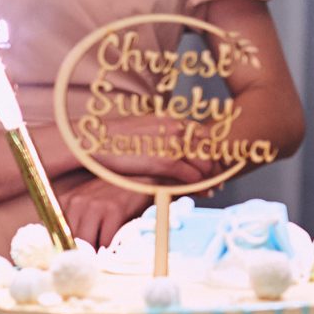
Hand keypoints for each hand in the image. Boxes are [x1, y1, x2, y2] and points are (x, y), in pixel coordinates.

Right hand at [36, 117, 211, 187]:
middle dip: (215, 165)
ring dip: (209, 178)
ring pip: (204, 164)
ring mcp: (173, 144)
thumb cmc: (114, 139)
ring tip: (211, 189)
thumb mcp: (143, 130)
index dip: (210, 151)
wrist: (94, 142)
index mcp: (171, 120)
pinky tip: (201, 193)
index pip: (203, 135)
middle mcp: (176, 129)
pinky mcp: (167, 161)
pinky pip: (192, 177)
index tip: (213, 163)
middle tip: (218, 179)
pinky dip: (199, 187)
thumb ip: (161, 136)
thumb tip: (172, 147)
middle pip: (208, 149)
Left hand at [57, 174, 154, 250]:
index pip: (55, 231)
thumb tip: (61, 247)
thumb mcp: (85, 203)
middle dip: (78, 253)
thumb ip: (72, 220)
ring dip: (94, 252)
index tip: (67, 259)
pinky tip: (113, 245)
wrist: (138, 182)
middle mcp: (77, 201)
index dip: (61, 248)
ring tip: (100, 255)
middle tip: (86, 261)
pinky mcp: (114, 210)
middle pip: (69, 239)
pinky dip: (109, 248)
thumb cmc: (109, 197)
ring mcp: (96, 205)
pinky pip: (106, 240)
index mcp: (66, 200)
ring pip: (87, 241)